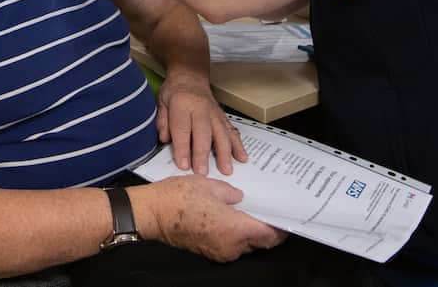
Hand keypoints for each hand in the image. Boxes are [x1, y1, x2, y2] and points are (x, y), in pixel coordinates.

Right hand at [132, 176, 285, 262]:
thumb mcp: (209, 185)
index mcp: (235, 229)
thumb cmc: (178, 197)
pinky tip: (233, 218)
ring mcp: (219, 252)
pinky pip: (232, 246)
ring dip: (252, 232)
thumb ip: (231, 193)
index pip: (268, 235)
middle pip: (260, 243)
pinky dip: (237, 235)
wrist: (151, 213)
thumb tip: (240, 198)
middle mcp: (230, 246)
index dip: (280, 228)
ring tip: (251, 212)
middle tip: (270, 213)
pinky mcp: (208, 252)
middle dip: (268, 231)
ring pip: (246, 246)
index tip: (286, 218)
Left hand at [157, 73, 246, 175]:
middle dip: (203, 154)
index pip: (182, 129)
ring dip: (224, 153)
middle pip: (203, 133)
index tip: (183, 165)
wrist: (190, 77)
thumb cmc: (174, 92)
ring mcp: (214, 113)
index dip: (182, 148)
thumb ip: (162, 121)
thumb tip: (165, 139)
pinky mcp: (223, 117)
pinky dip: (238, 145)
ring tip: (226, 169)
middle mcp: (201, 109)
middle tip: (202, 172)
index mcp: (182, 104)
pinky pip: (232, 131)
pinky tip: (241, 157)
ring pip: (221, 133)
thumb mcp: (161, 102)